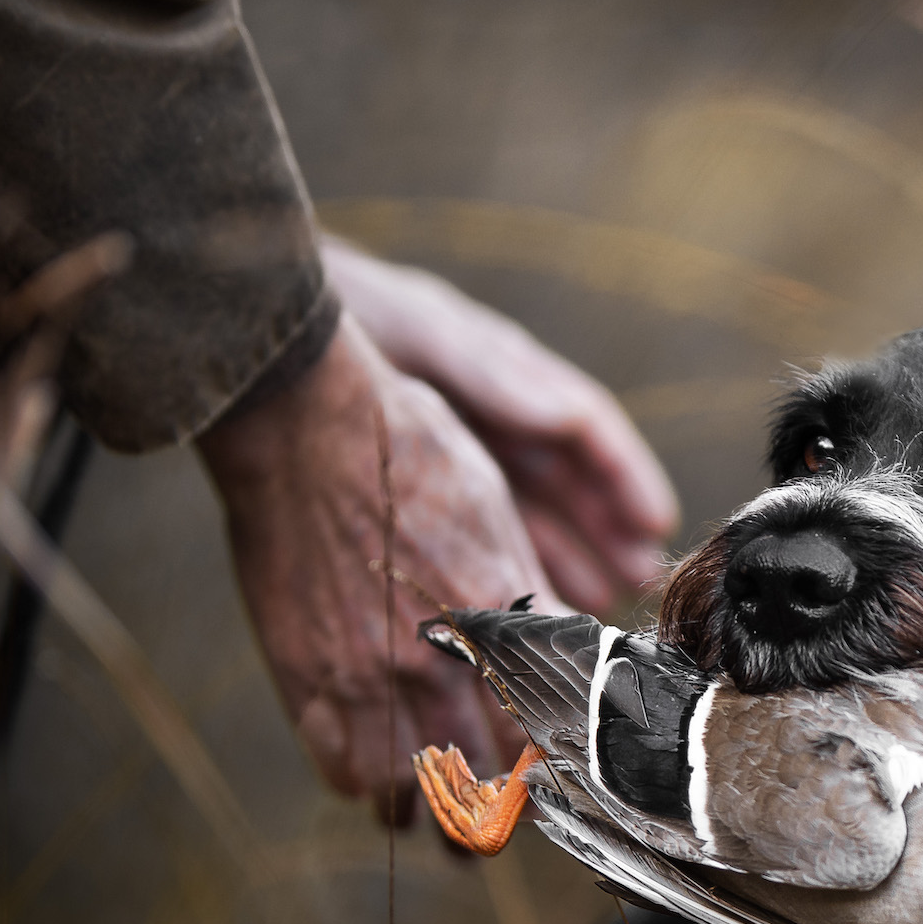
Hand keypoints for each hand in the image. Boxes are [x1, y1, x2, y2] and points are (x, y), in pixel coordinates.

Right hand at [200, 312, 566, 804]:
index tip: (560, 777)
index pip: (552, 728)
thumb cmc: (409, 454)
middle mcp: (443, 657)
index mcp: (501, 617)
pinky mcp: (309, 680)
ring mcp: (371, 676)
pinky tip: (380, 775)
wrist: (306, 425)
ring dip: (437, 813)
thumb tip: (571, 646)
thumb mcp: (496, 516)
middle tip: (506, 813)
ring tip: (447, 819)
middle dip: (506, 808)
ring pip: (418, 795)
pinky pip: (346, 774)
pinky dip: (369, 787)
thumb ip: (530, 594)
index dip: (561, 763)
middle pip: (491, 779)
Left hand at [320, 234, 676, 612]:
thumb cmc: (353, 315)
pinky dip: (504, 567)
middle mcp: (492, 416)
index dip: (624, 475)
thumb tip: (570, 414)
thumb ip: (497, 375)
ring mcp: (457, 454)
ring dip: (564, 558)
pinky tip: (523, 608)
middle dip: (606, 532)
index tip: (654, 521)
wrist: (267, 326)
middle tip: (639, 580)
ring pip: (526, 514)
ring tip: (595, 607)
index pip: (584, 428)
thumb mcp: (427, 336)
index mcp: (505, 374)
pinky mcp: (423, 488)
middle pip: (565, 483)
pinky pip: (473, 535)